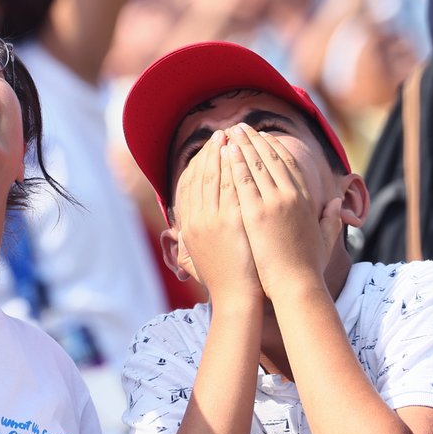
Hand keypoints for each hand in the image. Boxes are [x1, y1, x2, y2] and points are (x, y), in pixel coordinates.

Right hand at [177, 130, 262, 304]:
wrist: (235, 299)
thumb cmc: (224, 279)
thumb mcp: (199, 255)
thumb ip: (194, 235)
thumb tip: (188, 222)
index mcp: (189, 225)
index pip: (191, 184)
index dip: (200, 163)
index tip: (210, 148)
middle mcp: (196, 219)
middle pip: (202, 175)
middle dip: (212, 152)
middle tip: (221, 133)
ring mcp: (212, 219)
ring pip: (216, 176)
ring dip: (224, 153)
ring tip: (234, 136)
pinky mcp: (229, 222)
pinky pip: (232, 187)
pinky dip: (236, 168)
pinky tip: (244, 154)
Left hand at [225, 124, 342, 298]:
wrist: (296, 286)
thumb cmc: (309, 268)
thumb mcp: (326, 239)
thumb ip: (333, 218)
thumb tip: (339, 202)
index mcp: (306, 200)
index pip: (288, 164)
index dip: (274, 147)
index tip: (262, 137)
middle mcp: (291, 196)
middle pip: (269, 158)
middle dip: (254, 140)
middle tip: (240, 128)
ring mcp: (273, 203)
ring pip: (254, 164)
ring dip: (241, 145)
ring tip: (229, 132)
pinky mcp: (255, 213)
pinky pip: (241, 181)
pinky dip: (233, 164)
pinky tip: (224, 152)